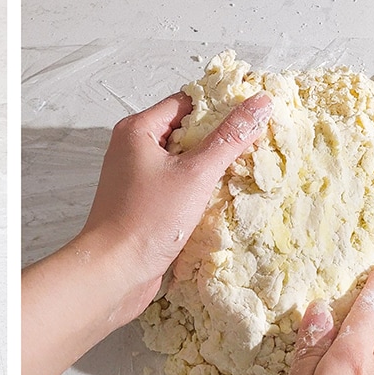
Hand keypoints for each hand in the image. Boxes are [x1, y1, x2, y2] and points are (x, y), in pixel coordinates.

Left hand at [21, 91, 270, 374]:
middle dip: (219, 137)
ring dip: (211, 165)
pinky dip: (199, 188)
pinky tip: (224, 196)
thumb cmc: (148, 219)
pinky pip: (177, 184)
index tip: (254, 112)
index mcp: (138, 130)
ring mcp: (136, 178)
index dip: (220, 105)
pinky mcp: (143, 204)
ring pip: (182, 160)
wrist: (113, 272)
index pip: (186, 102)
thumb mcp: (196, 174)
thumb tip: (260, 102)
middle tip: (258, 141)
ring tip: (248, 167)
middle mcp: (133, 148)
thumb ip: (230, 137)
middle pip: (185, 130)